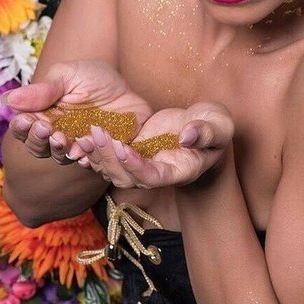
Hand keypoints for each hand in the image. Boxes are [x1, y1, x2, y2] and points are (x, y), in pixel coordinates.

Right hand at [4, 60, 152, 164]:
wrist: (127, 85)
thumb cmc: (93, 77)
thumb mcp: (68, 76)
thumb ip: (43, 90)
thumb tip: (8, 99)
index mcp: (44, 116)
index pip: (25, 128)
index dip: (23, 127)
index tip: (27, 121)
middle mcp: (58, 135)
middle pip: (40, 147)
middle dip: (41, 140)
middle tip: (48, 130)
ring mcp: (79, 145)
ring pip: (63, 157)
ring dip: (62, 150)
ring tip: (66, 139)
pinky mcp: (101, 152)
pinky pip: (92, 162)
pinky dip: (88, 159)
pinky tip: (86, 154)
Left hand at [74, 102, 233, 187]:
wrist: (206, 126)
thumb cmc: (216, 127)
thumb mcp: (219, 126)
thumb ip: (207, 132)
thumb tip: (187, 136)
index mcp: (179, 171)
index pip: (153, 177)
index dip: (137, 167)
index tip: (124, 148)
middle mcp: (157, 172)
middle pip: (126, 177)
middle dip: (109, 159)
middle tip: (96, 134)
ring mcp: (143, 162)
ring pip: (113, 170)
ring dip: (98, 155)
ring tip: (86, 134)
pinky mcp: (134, 150)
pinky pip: (110, 157)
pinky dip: (96, 150)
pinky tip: (83, 135)